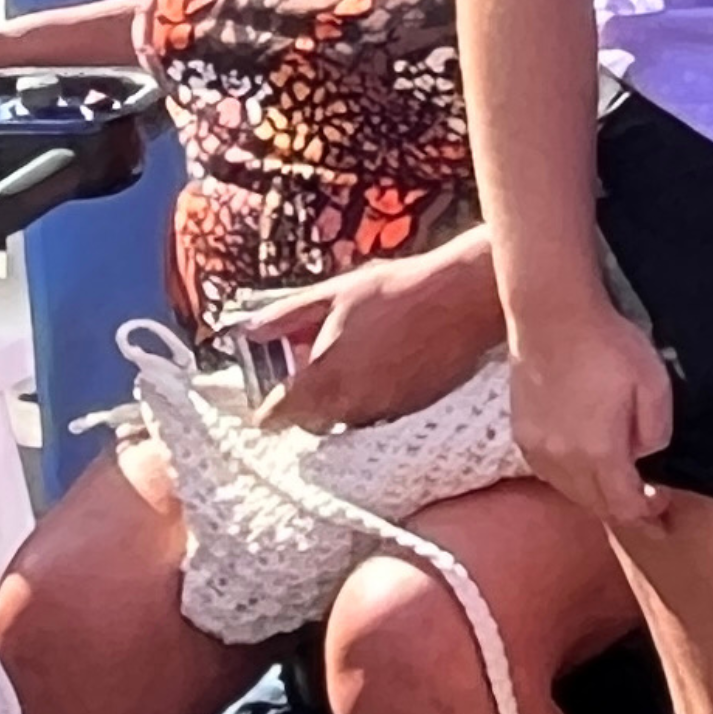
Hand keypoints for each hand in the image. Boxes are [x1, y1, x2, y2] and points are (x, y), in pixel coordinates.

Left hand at [230, 241, 504, 431]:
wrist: (465, 300)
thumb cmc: (398, 291)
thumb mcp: (333, 294)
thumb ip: (286, 317)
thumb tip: (248, 330)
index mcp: (325, 378)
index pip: (279, 415)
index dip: (265, 412)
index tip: (262, 406)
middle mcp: (353, 404)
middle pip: (312, 422)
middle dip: (305, 403)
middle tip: (311, 370)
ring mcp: (386, 411)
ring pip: (347, 419)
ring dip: (340, 400)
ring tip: (353, 361)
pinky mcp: (414, 409)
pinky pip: (379, 414)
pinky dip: (372, 398)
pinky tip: (385, 365)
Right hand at [497, 284, 672, 533]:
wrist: (552, 315)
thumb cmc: (608, 345)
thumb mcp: (654, 384)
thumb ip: (655, 432)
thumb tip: (644, 456)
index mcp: (599, 451)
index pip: (624, 505)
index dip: (646, 514)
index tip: (662, 505)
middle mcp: (562, 459)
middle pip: (596, 505)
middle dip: (623, 510)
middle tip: (646, 507)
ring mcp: (537, 448)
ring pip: (570, 491)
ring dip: (596, 496)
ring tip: (617, 488)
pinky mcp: (521, 433)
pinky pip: (548, 473)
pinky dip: (570, 480)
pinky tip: (583, 468)